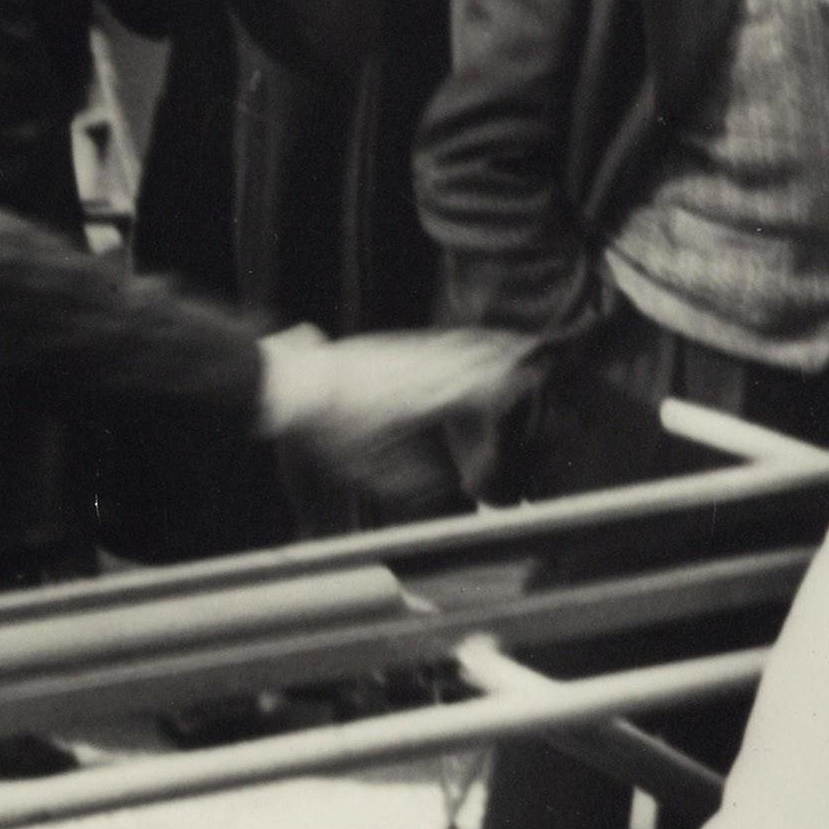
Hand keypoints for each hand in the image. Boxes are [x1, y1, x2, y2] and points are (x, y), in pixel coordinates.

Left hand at [256, 326, 539, 503]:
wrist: (296, 386)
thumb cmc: (330, 429)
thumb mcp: (367, 469)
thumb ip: (407, 481)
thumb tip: (438, 488)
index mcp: (423, 397)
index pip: (477, 389)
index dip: (504, 388)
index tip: (528, 384)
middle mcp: (418, 369)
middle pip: (473, 359)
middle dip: (504, 358)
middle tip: (532, 354)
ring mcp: (402, 353)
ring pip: (454, 346)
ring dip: (483, 345)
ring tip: (508, 343)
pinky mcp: (385, 346)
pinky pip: (432, 341)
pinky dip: (455, 341)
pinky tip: (457, 342)